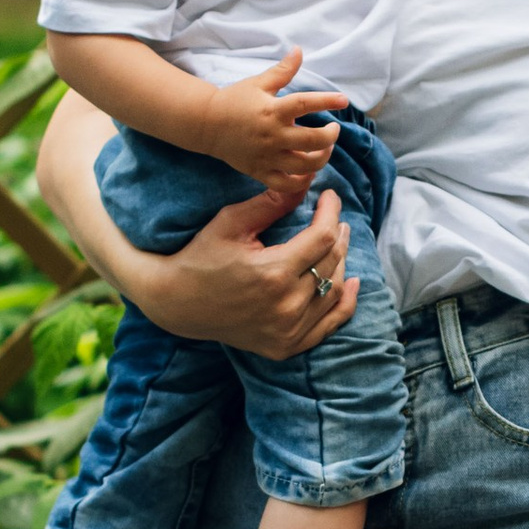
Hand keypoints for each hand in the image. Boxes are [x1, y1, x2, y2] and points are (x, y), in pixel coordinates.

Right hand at [125, 179, 359, 359]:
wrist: (177, 303)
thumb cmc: (201, 256)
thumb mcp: (231, 223)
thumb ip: (271, 203)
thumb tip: (307, 182)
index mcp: (274, 273)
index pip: (323, 236)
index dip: (331, 212)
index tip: (329, 197)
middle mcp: (286, 306)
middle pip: (331, 262)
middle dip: (338, 234)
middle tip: (335, 218)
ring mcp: (287, 330)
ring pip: (333, 291)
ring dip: (341, 263)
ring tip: (337, 243)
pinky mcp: (285, 346)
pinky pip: (328, 325)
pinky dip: (343, 304)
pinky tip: (351, 283)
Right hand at [200, 46, 347, 188]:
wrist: (207, 124)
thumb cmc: (235, 100)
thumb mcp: (259, 83)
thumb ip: (283, 70)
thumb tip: (299, 50)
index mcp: (273, 110)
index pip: (306, 104)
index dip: (328, 101)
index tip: (343, 100)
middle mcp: (272, 135)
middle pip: (313, 141)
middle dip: (331, 136)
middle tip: (332, 129)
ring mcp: (267, 156)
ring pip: (304, 165)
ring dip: (322, 158)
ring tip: (324, 149)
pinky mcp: (260, 172)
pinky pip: (286, 185)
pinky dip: (301, 182)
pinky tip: (308, 171)